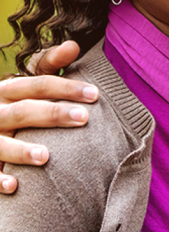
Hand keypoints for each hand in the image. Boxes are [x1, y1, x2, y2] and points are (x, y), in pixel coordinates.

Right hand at [0, 41, 97, 192]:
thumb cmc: (9, 106)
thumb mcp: (23, 85)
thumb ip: (47, 65)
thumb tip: (74, 44)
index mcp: (7, 90)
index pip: (37, 84)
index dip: (65, 87)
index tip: (95, 94)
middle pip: (23, 111)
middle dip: (52, 114)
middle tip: (83, 118)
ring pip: (0, 143)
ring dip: (21, 150)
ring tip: (46, 156)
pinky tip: (15, 186)